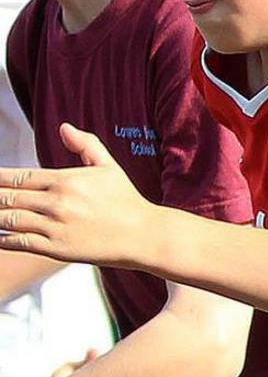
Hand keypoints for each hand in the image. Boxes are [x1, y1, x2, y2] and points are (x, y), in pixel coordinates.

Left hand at [0, 127, 165, 272]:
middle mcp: (57, 202)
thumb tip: (64, 128)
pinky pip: (18, 242)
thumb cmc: (126, 201)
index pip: (17, 177)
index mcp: (65, 181)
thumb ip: (85, 144)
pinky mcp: (56, 248)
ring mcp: (55, 226)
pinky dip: (2, 239)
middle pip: (6, 198)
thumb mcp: (108, 167)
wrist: (144, 235)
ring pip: (8, 220)